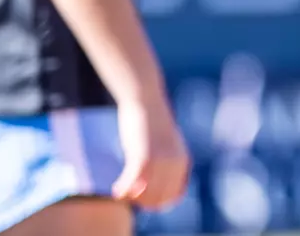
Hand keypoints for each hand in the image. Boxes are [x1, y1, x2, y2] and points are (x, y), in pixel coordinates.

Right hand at [112, 95, 191, 210]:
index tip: (144, 200)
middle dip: (143, 202)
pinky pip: (132, 183)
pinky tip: (116, 190)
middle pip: (159, 198)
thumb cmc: (152, 122)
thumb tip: (155, 182)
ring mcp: (160, 160)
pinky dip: (123, 189)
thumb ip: (167, 162)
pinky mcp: (143, 155)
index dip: (159, 203)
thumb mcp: (165, 144)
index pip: (174, 196)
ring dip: (132, 198)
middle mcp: (175, 163)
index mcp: (183, 161)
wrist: (145, 98)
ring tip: (122, 191)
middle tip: (129, 195)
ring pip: (146, 194)